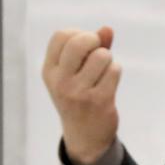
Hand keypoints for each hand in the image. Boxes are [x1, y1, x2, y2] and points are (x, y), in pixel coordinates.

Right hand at [42, 26, 119, 164]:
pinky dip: (115, 71)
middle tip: (97, 51)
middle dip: (94, 40)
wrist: (84, 136)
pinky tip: (109, 82)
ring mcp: (79, 92)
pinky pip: (114, 70)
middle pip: (80, 42)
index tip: (83, 46)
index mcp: (49, 71)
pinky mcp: (99, 100)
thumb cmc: (79, 95)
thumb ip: (90, 47)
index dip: (78, 33)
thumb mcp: (74, 72)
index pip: (61, 36)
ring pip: (102, 55)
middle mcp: (60, 82)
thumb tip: (107, 29)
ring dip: (108, 59)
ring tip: (102, 72)